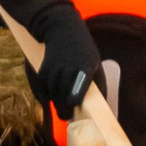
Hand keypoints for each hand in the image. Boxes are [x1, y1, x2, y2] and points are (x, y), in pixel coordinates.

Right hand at [27, 0, 95, 119]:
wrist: (62, 29)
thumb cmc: (84, 51)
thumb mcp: (96, 63)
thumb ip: (99, 86)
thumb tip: (102, 108)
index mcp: (85, 67)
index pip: (77, 89)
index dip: (74, 100)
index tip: (74, 105)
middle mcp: (68, 68)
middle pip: (63, 96)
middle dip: (64, 109)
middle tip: (67, 116)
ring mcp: (54, 69)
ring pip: (53, 94)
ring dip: (56, 103)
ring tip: (63, 108)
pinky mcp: (42, 70)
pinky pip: (44, 89)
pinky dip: (48, 95)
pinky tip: (53, 96)